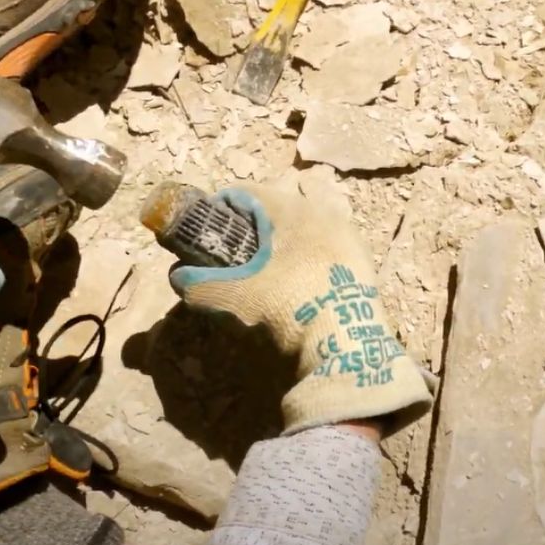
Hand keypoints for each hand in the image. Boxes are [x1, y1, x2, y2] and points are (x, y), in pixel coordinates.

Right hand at [169, 184, 433, 434]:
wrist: (346, 351)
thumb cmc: (285, 311)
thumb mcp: (231, 299)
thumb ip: (197, 285)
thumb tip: (180, 278)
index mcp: (293, 209)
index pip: (246, 192)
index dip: (219, 209)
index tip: (205, 232)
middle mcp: (325, 213)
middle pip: (278, 208)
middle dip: (253, 227)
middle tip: (234, 254)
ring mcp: (349, 239)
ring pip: (306, 229)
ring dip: (282, 244)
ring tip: (265, 273)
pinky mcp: (363, 266)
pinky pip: (326, 251)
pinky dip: (307, 261)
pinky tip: (295, 287)